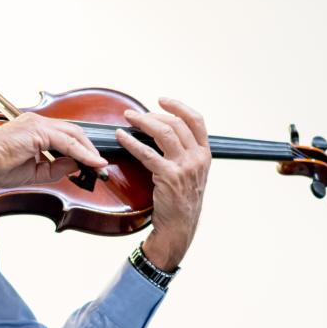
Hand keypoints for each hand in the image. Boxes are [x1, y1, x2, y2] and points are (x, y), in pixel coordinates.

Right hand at [0, 112, 107, 196]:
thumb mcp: (34, 172)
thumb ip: (56, 168)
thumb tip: (77, 166)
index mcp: (33, 129)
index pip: (65, 136)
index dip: (81, 150)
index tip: (92, 164)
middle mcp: (36, 122)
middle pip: (73, 132)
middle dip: (89, 149)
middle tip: (100, 166)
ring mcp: (37, 124)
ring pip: (73, 134)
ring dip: (88, 151)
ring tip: (99, 166)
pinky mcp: (37, 130)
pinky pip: (66, 142)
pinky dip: (82, 152)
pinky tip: (91, 162)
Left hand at [116, 99, 210, 270]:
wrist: (180, 227)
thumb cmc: (181, 201)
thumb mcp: (192, 174)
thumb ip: (185, 153)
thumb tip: (164, 132)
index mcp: (205, 154)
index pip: (196, 120)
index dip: (179, 106)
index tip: (162, 100)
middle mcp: (197, 158)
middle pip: (176, 124)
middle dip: (153, 114)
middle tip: (134, 114)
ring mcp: (184, 167)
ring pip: (163, 133)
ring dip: (143, 122)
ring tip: (127, 118)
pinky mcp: (168, 176)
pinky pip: (147, 152)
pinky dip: (132, 142)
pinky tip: (121, 137)